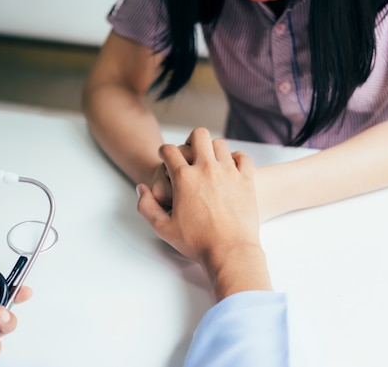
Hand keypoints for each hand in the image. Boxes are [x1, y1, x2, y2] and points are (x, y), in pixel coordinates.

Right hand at [137, 127, 271, 299]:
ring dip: (213, 150)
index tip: (165, 158)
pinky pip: (243, 157)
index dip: (164, 151)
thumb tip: (141, 188)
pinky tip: (231, 168)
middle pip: (199, 135)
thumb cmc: (197, 242)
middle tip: (190, 153)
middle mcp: (206, 169)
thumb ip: (146, 206)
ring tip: (210, 162)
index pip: (169, 150)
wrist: (231, 252)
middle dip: (191, 140)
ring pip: (220, 144)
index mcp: (184, 179)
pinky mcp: (246, 180)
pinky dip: (236, 159)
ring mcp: (229, 172)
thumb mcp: (163, 228)